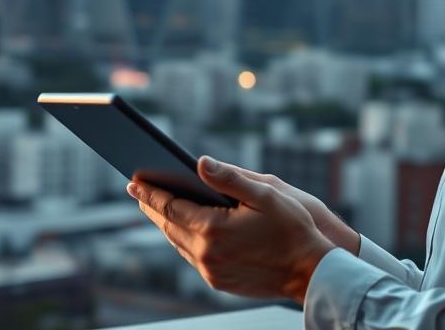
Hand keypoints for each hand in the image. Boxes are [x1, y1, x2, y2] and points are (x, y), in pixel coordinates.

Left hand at [126, 156, 334, 303]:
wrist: (310, 271)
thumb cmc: (292, 228)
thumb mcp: (265, 193)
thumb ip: (229, 177)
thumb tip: (199, 162)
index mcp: (213, 230)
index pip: (170, 207)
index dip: (150, 192)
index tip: (133, 179)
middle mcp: (205, 254)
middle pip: (167, 226)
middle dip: (151, 205)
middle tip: (137, 188)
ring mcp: (211, 271)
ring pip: (177, 243)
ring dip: (164, 223)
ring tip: (156, 205)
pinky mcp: (218, 282)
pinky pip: (190, 256)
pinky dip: (181, 238)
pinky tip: (182, 227)